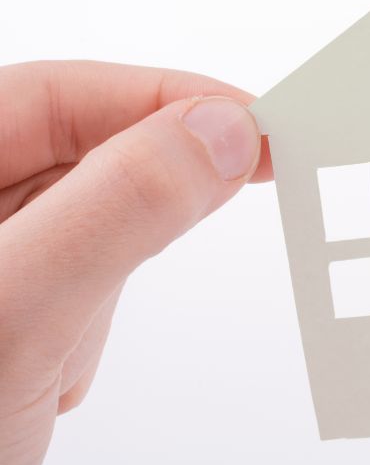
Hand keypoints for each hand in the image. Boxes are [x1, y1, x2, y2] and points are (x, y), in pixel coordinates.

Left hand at [0, 61, 270, 464]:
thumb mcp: (18, 315)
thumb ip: (118, 211)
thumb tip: (221, 131)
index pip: (58, 94)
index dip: (162, 96)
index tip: (251, 122)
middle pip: (77, 152)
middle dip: (140, 194)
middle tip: (230, 192)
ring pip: (85, 219)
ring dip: (107, 274)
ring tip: (64, 347)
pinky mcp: (8, 308)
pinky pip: (77, 276)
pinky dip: (90, 314)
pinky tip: (53, 369)